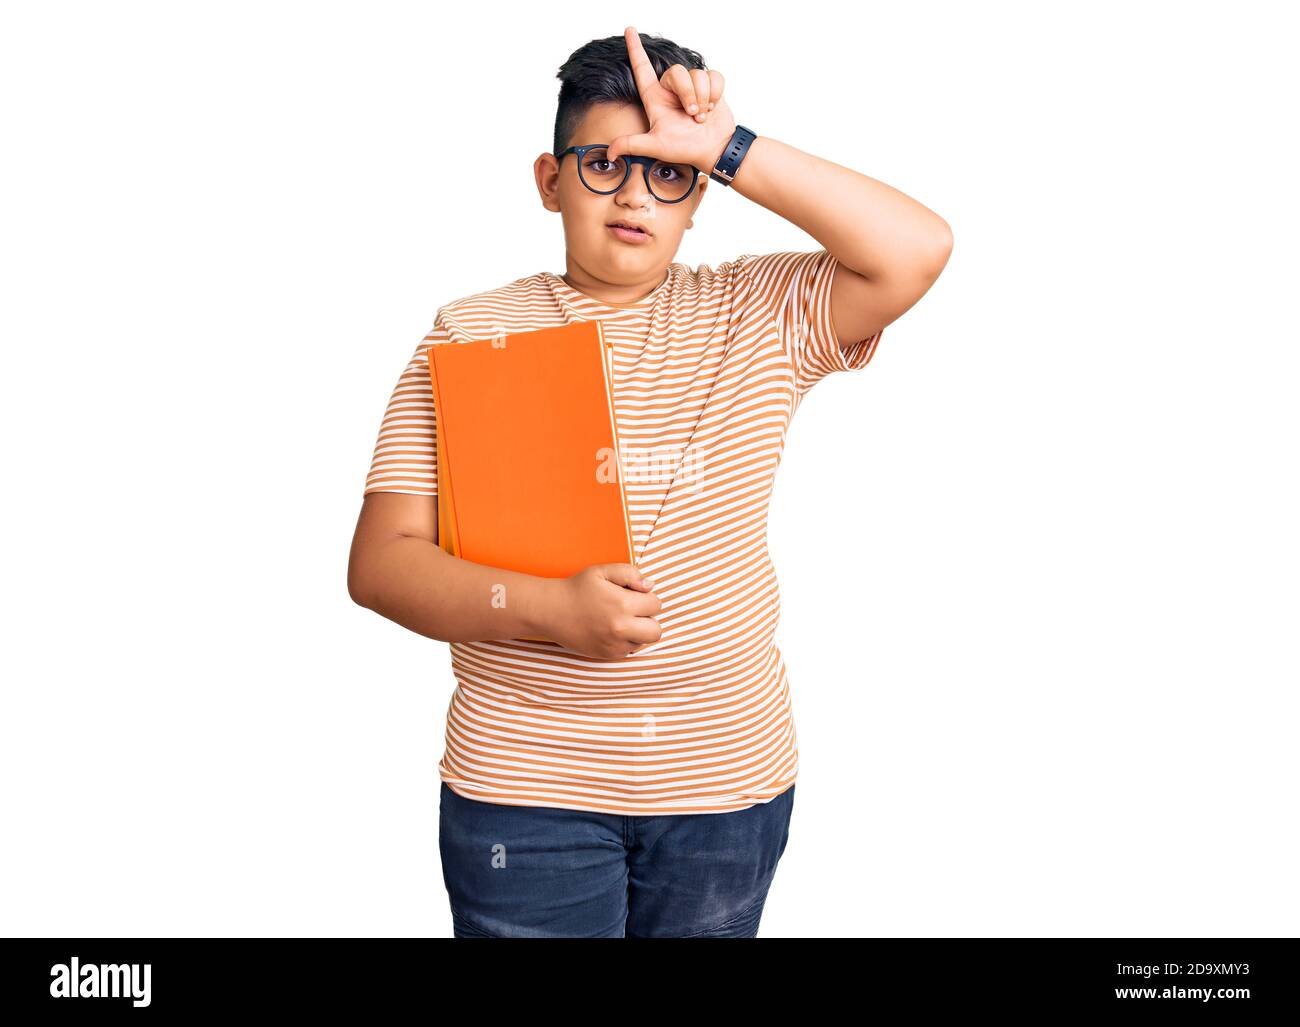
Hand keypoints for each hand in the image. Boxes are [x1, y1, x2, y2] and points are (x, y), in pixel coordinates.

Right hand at [541, 562, 662, 659]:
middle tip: (633, 610)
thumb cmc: (578, 588)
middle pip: (656, 630)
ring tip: (621, 620)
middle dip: (649, 618)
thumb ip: (630, 573)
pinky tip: (611, 630)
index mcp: (623, 604)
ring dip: (638, 631)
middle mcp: (621, 628)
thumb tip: (650, 586)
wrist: (551, 611)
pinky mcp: (608, 655)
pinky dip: (626, 641)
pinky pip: (629, 650)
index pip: (656, 604)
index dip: (647, 597)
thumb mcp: (602, 571)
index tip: (633, 594)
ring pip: (644, 642)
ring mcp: (614, 645)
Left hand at [606, 25, 736, 174]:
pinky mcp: (709, 84)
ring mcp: (691, 86)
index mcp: (656, 98)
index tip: (629, 29)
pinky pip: (713, 76)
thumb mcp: (655, 146)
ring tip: (701, 116)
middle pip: (676, 72)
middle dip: (687, 95)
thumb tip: (609, 154)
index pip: (642, 68)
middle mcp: (672, 89)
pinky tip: (712, 107)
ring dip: (703, 98)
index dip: (634, 48)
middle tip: (692, 115)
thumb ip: (631, 145)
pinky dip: (715, 94)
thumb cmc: (685, 148)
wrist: (714, 150)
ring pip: (696, 75)